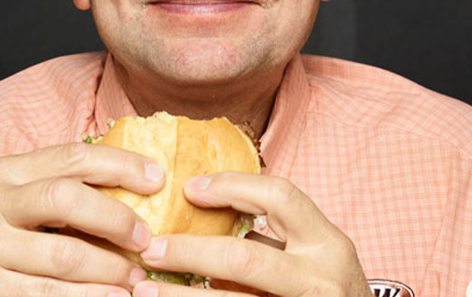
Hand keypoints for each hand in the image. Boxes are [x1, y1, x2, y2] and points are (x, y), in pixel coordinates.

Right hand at [0, 142, 164, 296]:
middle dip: (117, 219)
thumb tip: (132, 188)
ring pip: (66, 257)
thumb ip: (54, 190)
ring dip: (111, 271)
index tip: (158, 178)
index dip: (120, 164)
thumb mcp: (8, 204)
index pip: (72, 157)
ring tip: (136, 279)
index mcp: (2, 174)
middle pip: (68, 199)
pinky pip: (50, 296)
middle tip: (148, 239)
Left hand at [133, 172, 370, 296]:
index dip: (232, 186)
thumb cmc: (327, 292)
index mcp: (329, 244)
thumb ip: (271, 239)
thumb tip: (202, 215)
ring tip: (143, 291)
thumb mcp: (313, 258)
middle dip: (192, 251)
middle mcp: (321, 279)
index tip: (190, 188)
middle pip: (246, 257)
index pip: (281, 196)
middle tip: (152, 249)